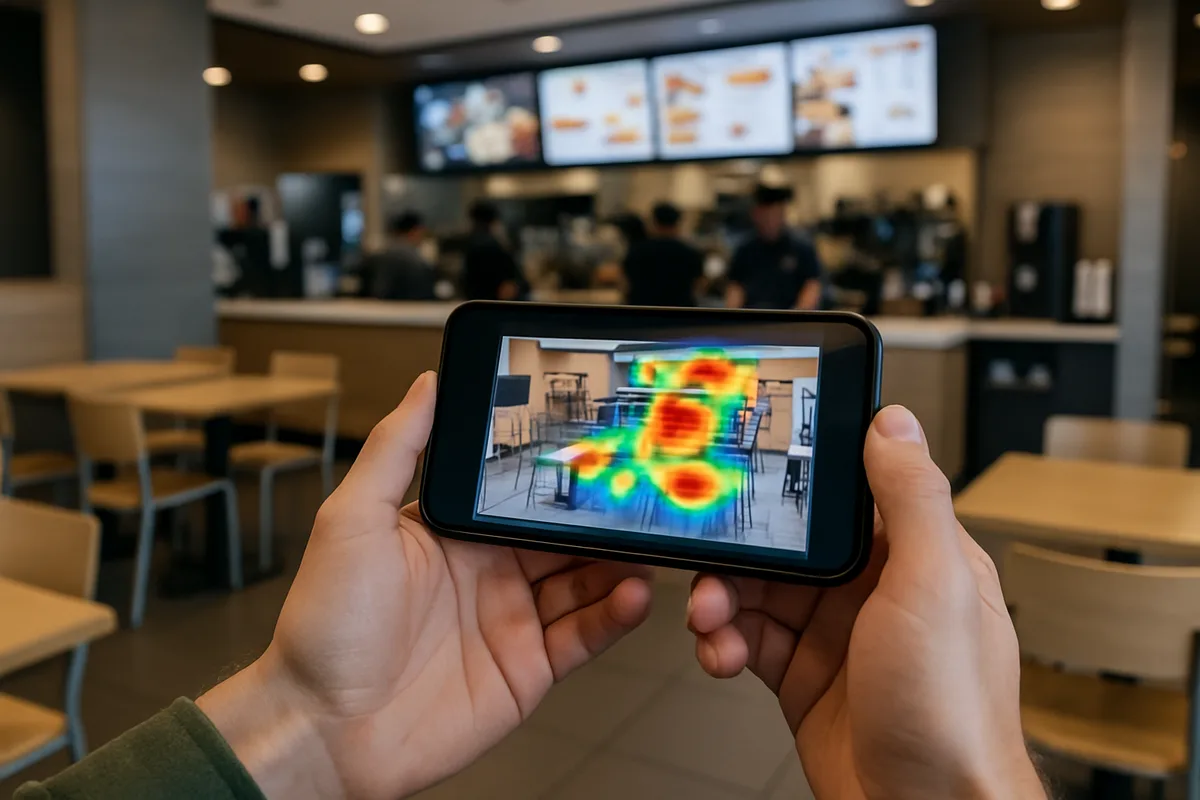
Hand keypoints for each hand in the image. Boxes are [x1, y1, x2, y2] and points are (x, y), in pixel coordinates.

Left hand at [198, 373, 653, 798]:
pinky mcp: (529, 669)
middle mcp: (489, 573)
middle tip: (642, 493)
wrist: (325, 730)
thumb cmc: (323, 627)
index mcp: (455, 534)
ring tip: (649, 544)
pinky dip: (615, 615)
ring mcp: (512, 621)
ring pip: (587, 580)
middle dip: (603, 515)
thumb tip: (427, 382)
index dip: (561, 473)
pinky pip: (585, 635)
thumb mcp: (352, 519)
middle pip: (565, 534)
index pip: (523, 493)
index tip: (599, 447)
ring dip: (620, 562)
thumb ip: (396, 448)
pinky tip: (630, 594)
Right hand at [686, 406, 1044, 799]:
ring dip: (721, 599)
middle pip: (787, 544)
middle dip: (740, 551)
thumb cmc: (951, 715)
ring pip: (757, 590)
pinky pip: (747, 639)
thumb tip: (894, 424)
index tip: (748, 468)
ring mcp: (836, 635)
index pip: (848, 493)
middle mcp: (874, 590)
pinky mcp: (803, 676)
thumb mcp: (932, 587)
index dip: (796, 480)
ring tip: (708, 620)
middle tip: (711, 564)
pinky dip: (723, 642)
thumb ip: (911, 500)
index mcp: (915, 556)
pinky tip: (720, 654)